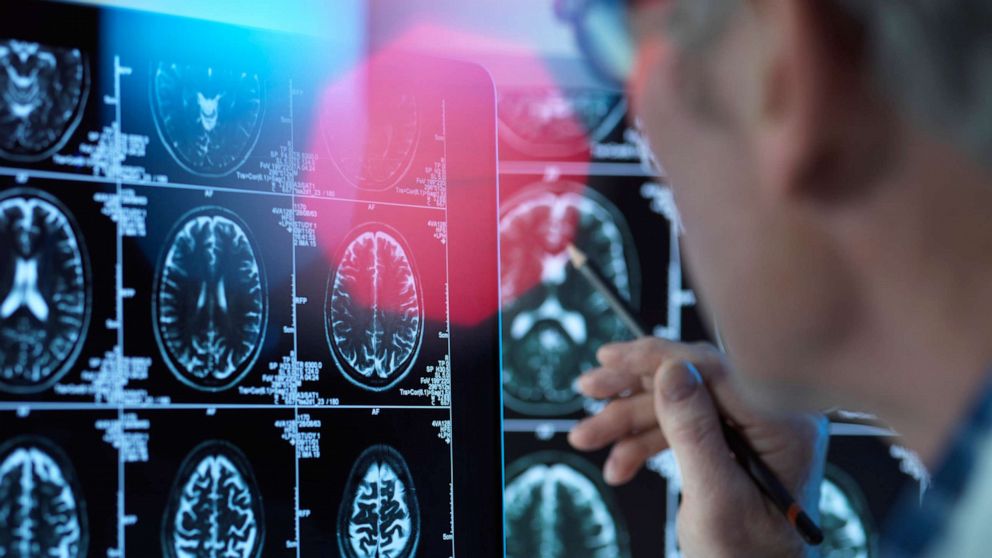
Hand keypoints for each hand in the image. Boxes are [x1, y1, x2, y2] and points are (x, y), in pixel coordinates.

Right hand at [568, 338, 827, 557]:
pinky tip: (618, 466)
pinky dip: (641, 445)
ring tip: (586, 439)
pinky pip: (677, 429)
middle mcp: (767, 417)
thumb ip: (694, 433)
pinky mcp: (727, 444)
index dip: (657, 358)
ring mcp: (747, 430)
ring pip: (675, 405)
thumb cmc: (747, 557)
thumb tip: (672, 369)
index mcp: (781, 423)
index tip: (611, 359)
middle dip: (632, 392)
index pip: (714, 369)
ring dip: (627, 423)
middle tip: (587, 389)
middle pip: (690, 382)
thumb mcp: (716, 498)